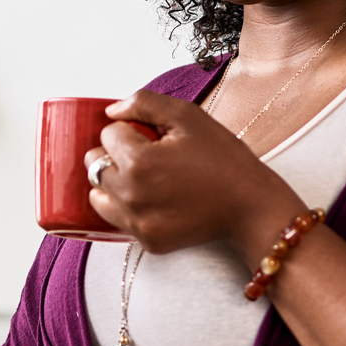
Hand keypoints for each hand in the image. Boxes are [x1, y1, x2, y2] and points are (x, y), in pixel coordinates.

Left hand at [83, 91, 304, 254]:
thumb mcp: (188, 116)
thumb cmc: (223, 159)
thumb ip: (144, 103)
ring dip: (114, 182)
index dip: (129, 130)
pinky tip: (157, 200)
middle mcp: (131, 195)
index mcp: (138, 161)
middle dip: (114, 155)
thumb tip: (112, 112)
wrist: (251, 207)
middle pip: (95, 165)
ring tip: (146, 178)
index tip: (153, 137)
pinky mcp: (147, 242)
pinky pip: (119, 219)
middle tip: (147, 156)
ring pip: (99, 195)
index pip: (107, 135)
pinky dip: (130, 208)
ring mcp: (138, 222)